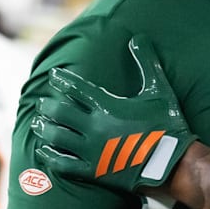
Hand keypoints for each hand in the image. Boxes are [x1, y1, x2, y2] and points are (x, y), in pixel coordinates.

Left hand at [32, 35, 196, 192]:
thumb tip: (138, 37)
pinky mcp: (94, 171)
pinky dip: (50, 157)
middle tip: (42, 103)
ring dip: (45, 129)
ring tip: (37, 124)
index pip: (77, 89)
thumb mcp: (159, 90)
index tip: (53, 75)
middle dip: (49, 106)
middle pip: (61, 113)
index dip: (62, 80)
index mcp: (108, 106)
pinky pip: (64, 164)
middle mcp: (94, 126)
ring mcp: (92, 150)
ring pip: (58, 138)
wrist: (173, 162)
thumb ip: (147, 63)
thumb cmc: (167, 123)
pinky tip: (42, 152)